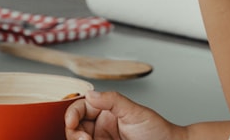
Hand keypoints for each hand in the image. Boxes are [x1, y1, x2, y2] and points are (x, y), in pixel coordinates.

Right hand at [65, 91, 181, 139]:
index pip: (81, 108)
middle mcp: (102, 126)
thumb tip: (90, 94)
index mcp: (107, 111)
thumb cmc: (158, 131)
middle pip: (75, 127)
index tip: (71, 122)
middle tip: (84, 139)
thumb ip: (112, 100)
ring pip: (80, 138)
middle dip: (73, 132)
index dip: (72, 114)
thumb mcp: (135, 112)